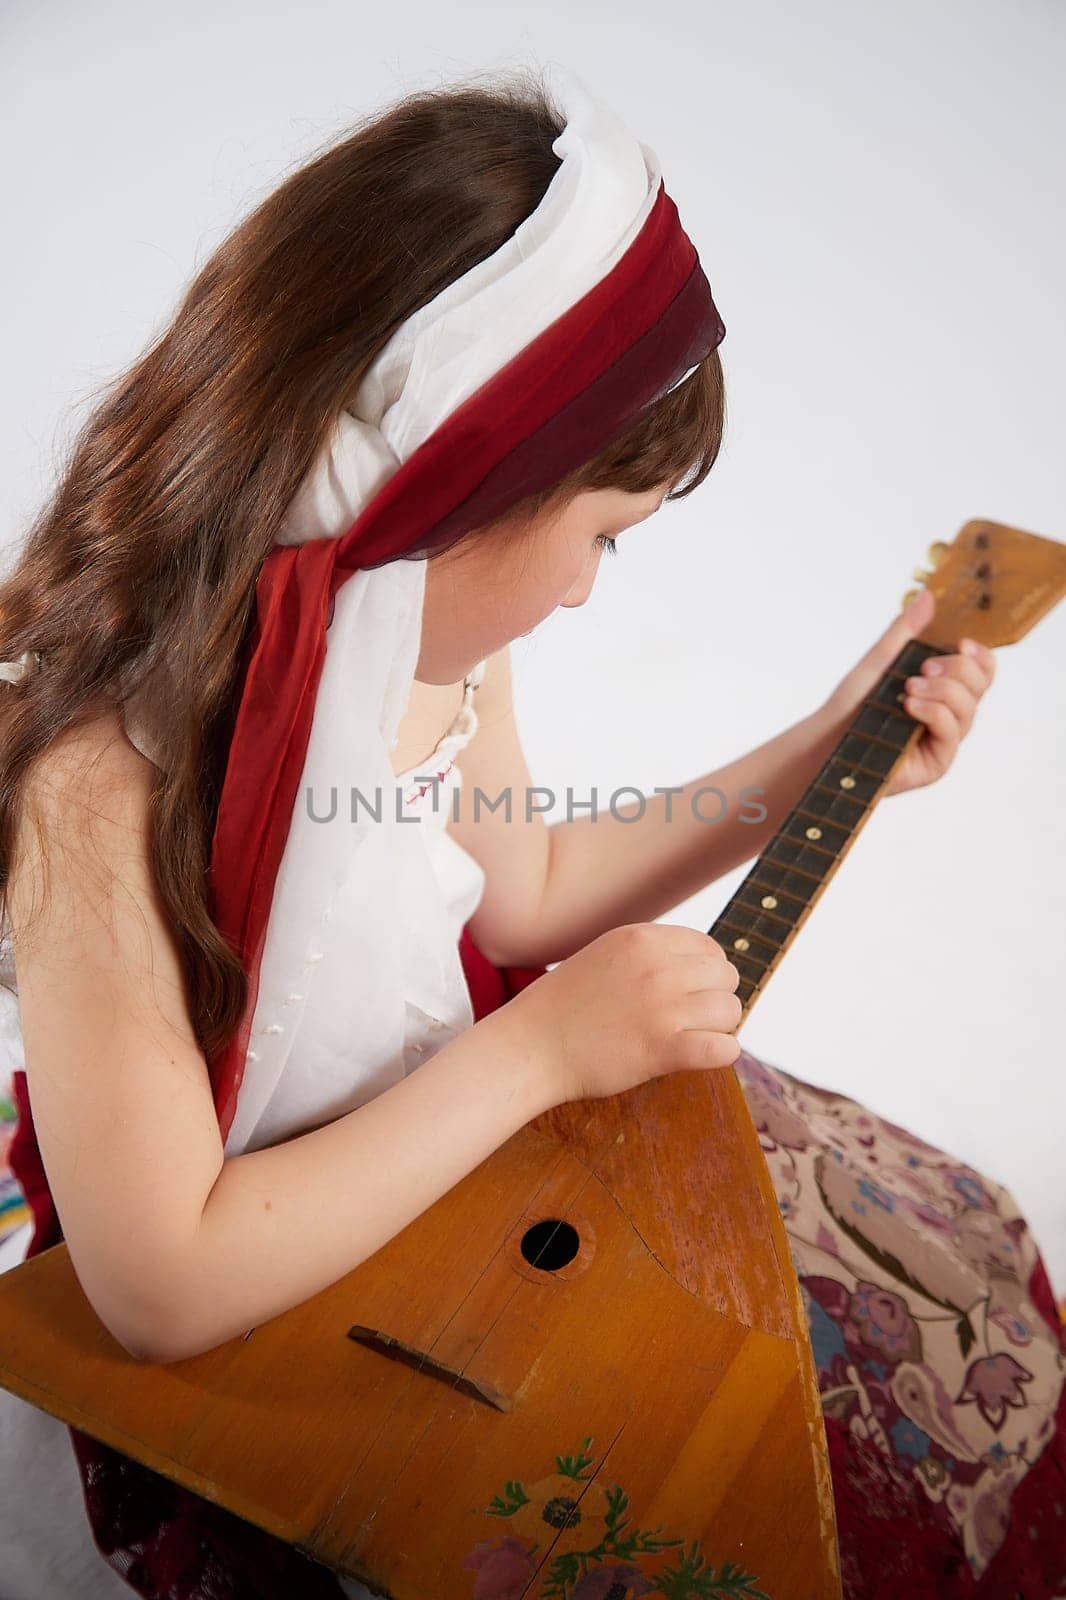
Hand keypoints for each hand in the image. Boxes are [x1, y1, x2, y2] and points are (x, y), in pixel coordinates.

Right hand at [499, 922, 742, 1105]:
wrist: (531, 1046)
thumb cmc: (566, 1006)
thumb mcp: (606, 955)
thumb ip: (649, 953)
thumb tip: (703, 963)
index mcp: (642, 939)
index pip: (710, 948)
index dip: (708, 973)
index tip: (693, 993)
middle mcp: (657, 967)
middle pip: (726, 977)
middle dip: (715, 998)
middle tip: (692, 1019)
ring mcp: (662, 1007)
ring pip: (731, 1011)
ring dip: (718, 1027)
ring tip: (691, 1037)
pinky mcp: (663, 1049)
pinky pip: (724, 1048)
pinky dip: (722, 1053)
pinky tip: (703, 1055)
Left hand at [822, 587, 995, 797]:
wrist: (829, 737)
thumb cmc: (855, 701)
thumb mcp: (880, 659)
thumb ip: (906, 631)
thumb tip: (928, 595)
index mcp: (944, 685)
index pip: (980, 669)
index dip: (980, 655)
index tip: (961, 643)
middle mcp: (950, 712)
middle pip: (980, 685)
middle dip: (957, 670)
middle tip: (924, 667)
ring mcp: (945, 737)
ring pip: (969, 708)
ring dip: (943, 691)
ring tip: (909, 688)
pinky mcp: (937, 761)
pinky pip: (953, 732)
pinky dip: (935, 713)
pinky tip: (911, 706)